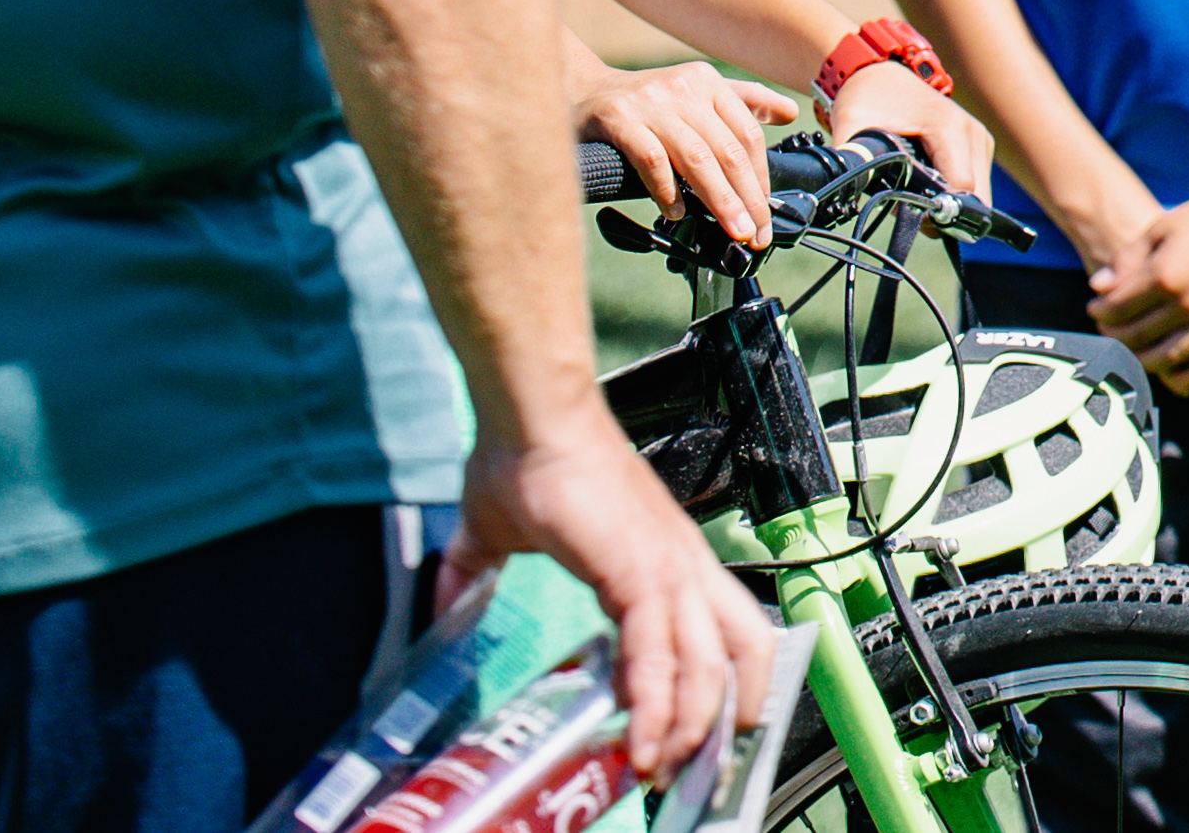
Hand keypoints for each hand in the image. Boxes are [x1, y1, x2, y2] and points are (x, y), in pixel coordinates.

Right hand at [450, 425, 778, 768]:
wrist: (532, 417)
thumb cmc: (524, 460)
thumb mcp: (499, 534)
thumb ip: (477, 571)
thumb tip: (444, 600)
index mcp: (664, 558)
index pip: (722, 633)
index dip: (719, 688)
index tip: (691, 739)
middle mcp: (683, 565)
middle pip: (744, 653)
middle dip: (725, 721)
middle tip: (690, 771)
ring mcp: (670, 567)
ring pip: (713, 664)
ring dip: (692, 729)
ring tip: (661, 771)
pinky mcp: (643, 571)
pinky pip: (662, 655)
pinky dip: (657, 706)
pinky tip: (643, 741)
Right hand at [577, 59, 800, 244]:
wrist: (580, 90)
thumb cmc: (643, 101)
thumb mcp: (696, 92)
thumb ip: (743, 101)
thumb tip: (790, 113)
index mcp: (707, 82)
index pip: (747, 133)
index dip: (761, 176)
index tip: (765, 212)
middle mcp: (683, 88)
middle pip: (728, 149)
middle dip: (747, 197)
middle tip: (756, 232)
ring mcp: (650, 103)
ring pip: (696, 157)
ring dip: (719, 200)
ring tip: (732, 230)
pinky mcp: (618, 119)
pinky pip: (651, 159)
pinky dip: (668, 189)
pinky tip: (677, 212)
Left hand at [818, 60, 987, 197]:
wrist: (880, 71)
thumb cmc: (868, 96)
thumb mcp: (851, 126)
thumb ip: (850, 161)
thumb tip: (842, 192)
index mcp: (949, 127)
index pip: (962, 188)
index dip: (937, 210)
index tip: (909, 211)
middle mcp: (973, 132)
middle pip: (976, 196)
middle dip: (944, 212)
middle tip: (909, 206)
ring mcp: (980, 138)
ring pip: (978, 193)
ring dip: (950, 203)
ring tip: (915, 191)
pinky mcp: (979, 143)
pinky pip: (975, 182)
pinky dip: (954, 191)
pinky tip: (928, 182)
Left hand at [1095, 179, 1188, 395]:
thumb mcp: (1163, 226)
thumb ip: (1129, 258)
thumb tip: (1098, 286)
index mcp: (1165, 275)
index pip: (1119, 307)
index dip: (1101, 310)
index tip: (1094, 308)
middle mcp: (1187, 302)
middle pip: (1139, 335)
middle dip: (1116, 336)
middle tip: (1108, 332)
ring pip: (1171, 356)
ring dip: (1146, 360)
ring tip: (1135, 354)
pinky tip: (1181, 378)